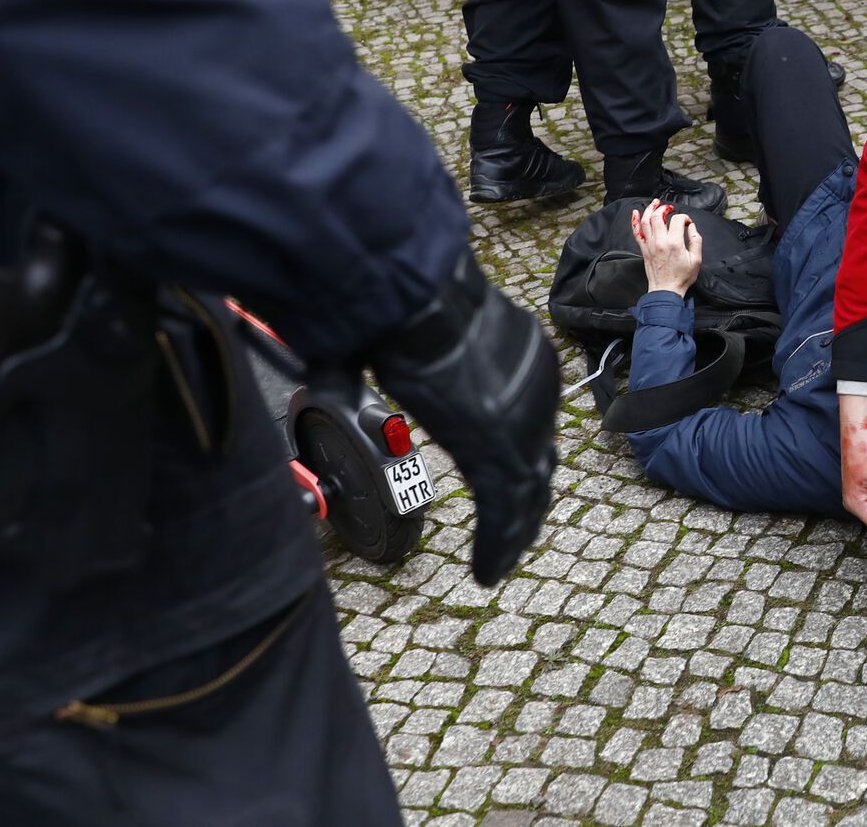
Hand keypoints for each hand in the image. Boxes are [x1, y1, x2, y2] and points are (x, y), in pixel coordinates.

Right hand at [364, 252, 559, 585]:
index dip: (526, 459)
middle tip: (513, 539)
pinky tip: (487, 570)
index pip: (532, 422)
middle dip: (527, 503)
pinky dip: (499, 542)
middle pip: (540, 458)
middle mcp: (534, 388)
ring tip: (498, 565)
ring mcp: (524, 418)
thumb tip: (326, 388)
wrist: (418, 296)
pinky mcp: (501, 447)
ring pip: (529, 490)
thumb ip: (377, 371)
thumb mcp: (400, 341)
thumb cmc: (398, 305)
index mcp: (520, 358)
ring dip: (515, 532)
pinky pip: (508, 506)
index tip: (518, 491)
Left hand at [632, 202, 700, 294]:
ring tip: (655, 203)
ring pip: (645, 221)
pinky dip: (635, 221)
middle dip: (664, 208)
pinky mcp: (644, 249)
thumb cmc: (682, 277)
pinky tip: (635, 212)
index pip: (678, 220)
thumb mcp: (697, 260)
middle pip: (658, 216)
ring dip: (650, 209)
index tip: (688, 223)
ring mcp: (650, 245)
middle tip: (670, 209)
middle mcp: (660, 241)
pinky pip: (636, 232)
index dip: (685, 218)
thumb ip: (696, 240)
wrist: (666, 290)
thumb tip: (692, 227)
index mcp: (675, 243)